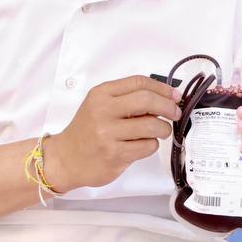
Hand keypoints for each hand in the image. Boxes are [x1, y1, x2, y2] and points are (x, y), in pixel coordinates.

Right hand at [44, 75, 181, 190]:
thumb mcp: (100, 105)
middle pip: (147, 100)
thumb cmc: (87, 131)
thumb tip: (166, 97)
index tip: (174, 95)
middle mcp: (103, 111)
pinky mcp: (114, 154)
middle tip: (176, 113)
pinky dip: (152, 145)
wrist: (65, 158)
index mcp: (101, 94)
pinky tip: (143, 145)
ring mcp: (108, 134)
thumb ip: (127, 98)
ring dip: (163, 129)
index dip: (162, 88)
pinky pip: (147, 146)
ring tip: (160, 131)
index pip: (139, 82)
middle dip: (168, 106)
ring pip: (152, 125)